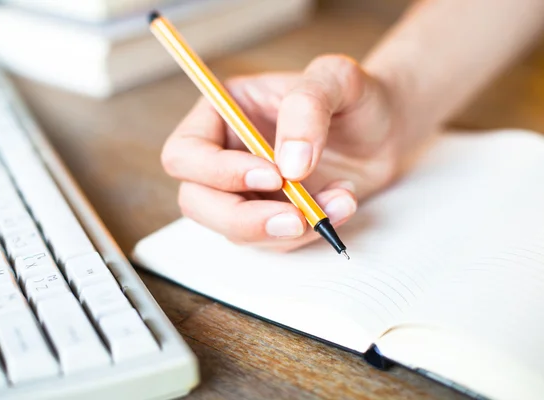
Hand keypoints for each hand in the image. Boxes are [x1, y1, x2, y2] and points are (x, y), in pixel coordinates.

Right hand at [161, 55, 406, 251]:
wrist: (384, 130)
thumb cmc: (353, 98)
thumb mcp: (336, 79)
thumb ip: (307, 108)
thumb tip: (289, 165)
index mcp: (222, 114)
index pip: (185, 154)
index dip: (218, 172)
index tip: (272, 176)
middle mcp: (225, 156)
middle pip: (197, 202)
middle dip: (242, 218)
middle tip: (294, 218)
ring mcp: (245, 191)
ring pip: (234, 230)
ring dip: (285, 229)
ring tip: (339, 200)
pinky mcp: (271, 216)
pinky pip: (273, 241)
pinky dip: (308, 233)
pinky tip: (342, 205)